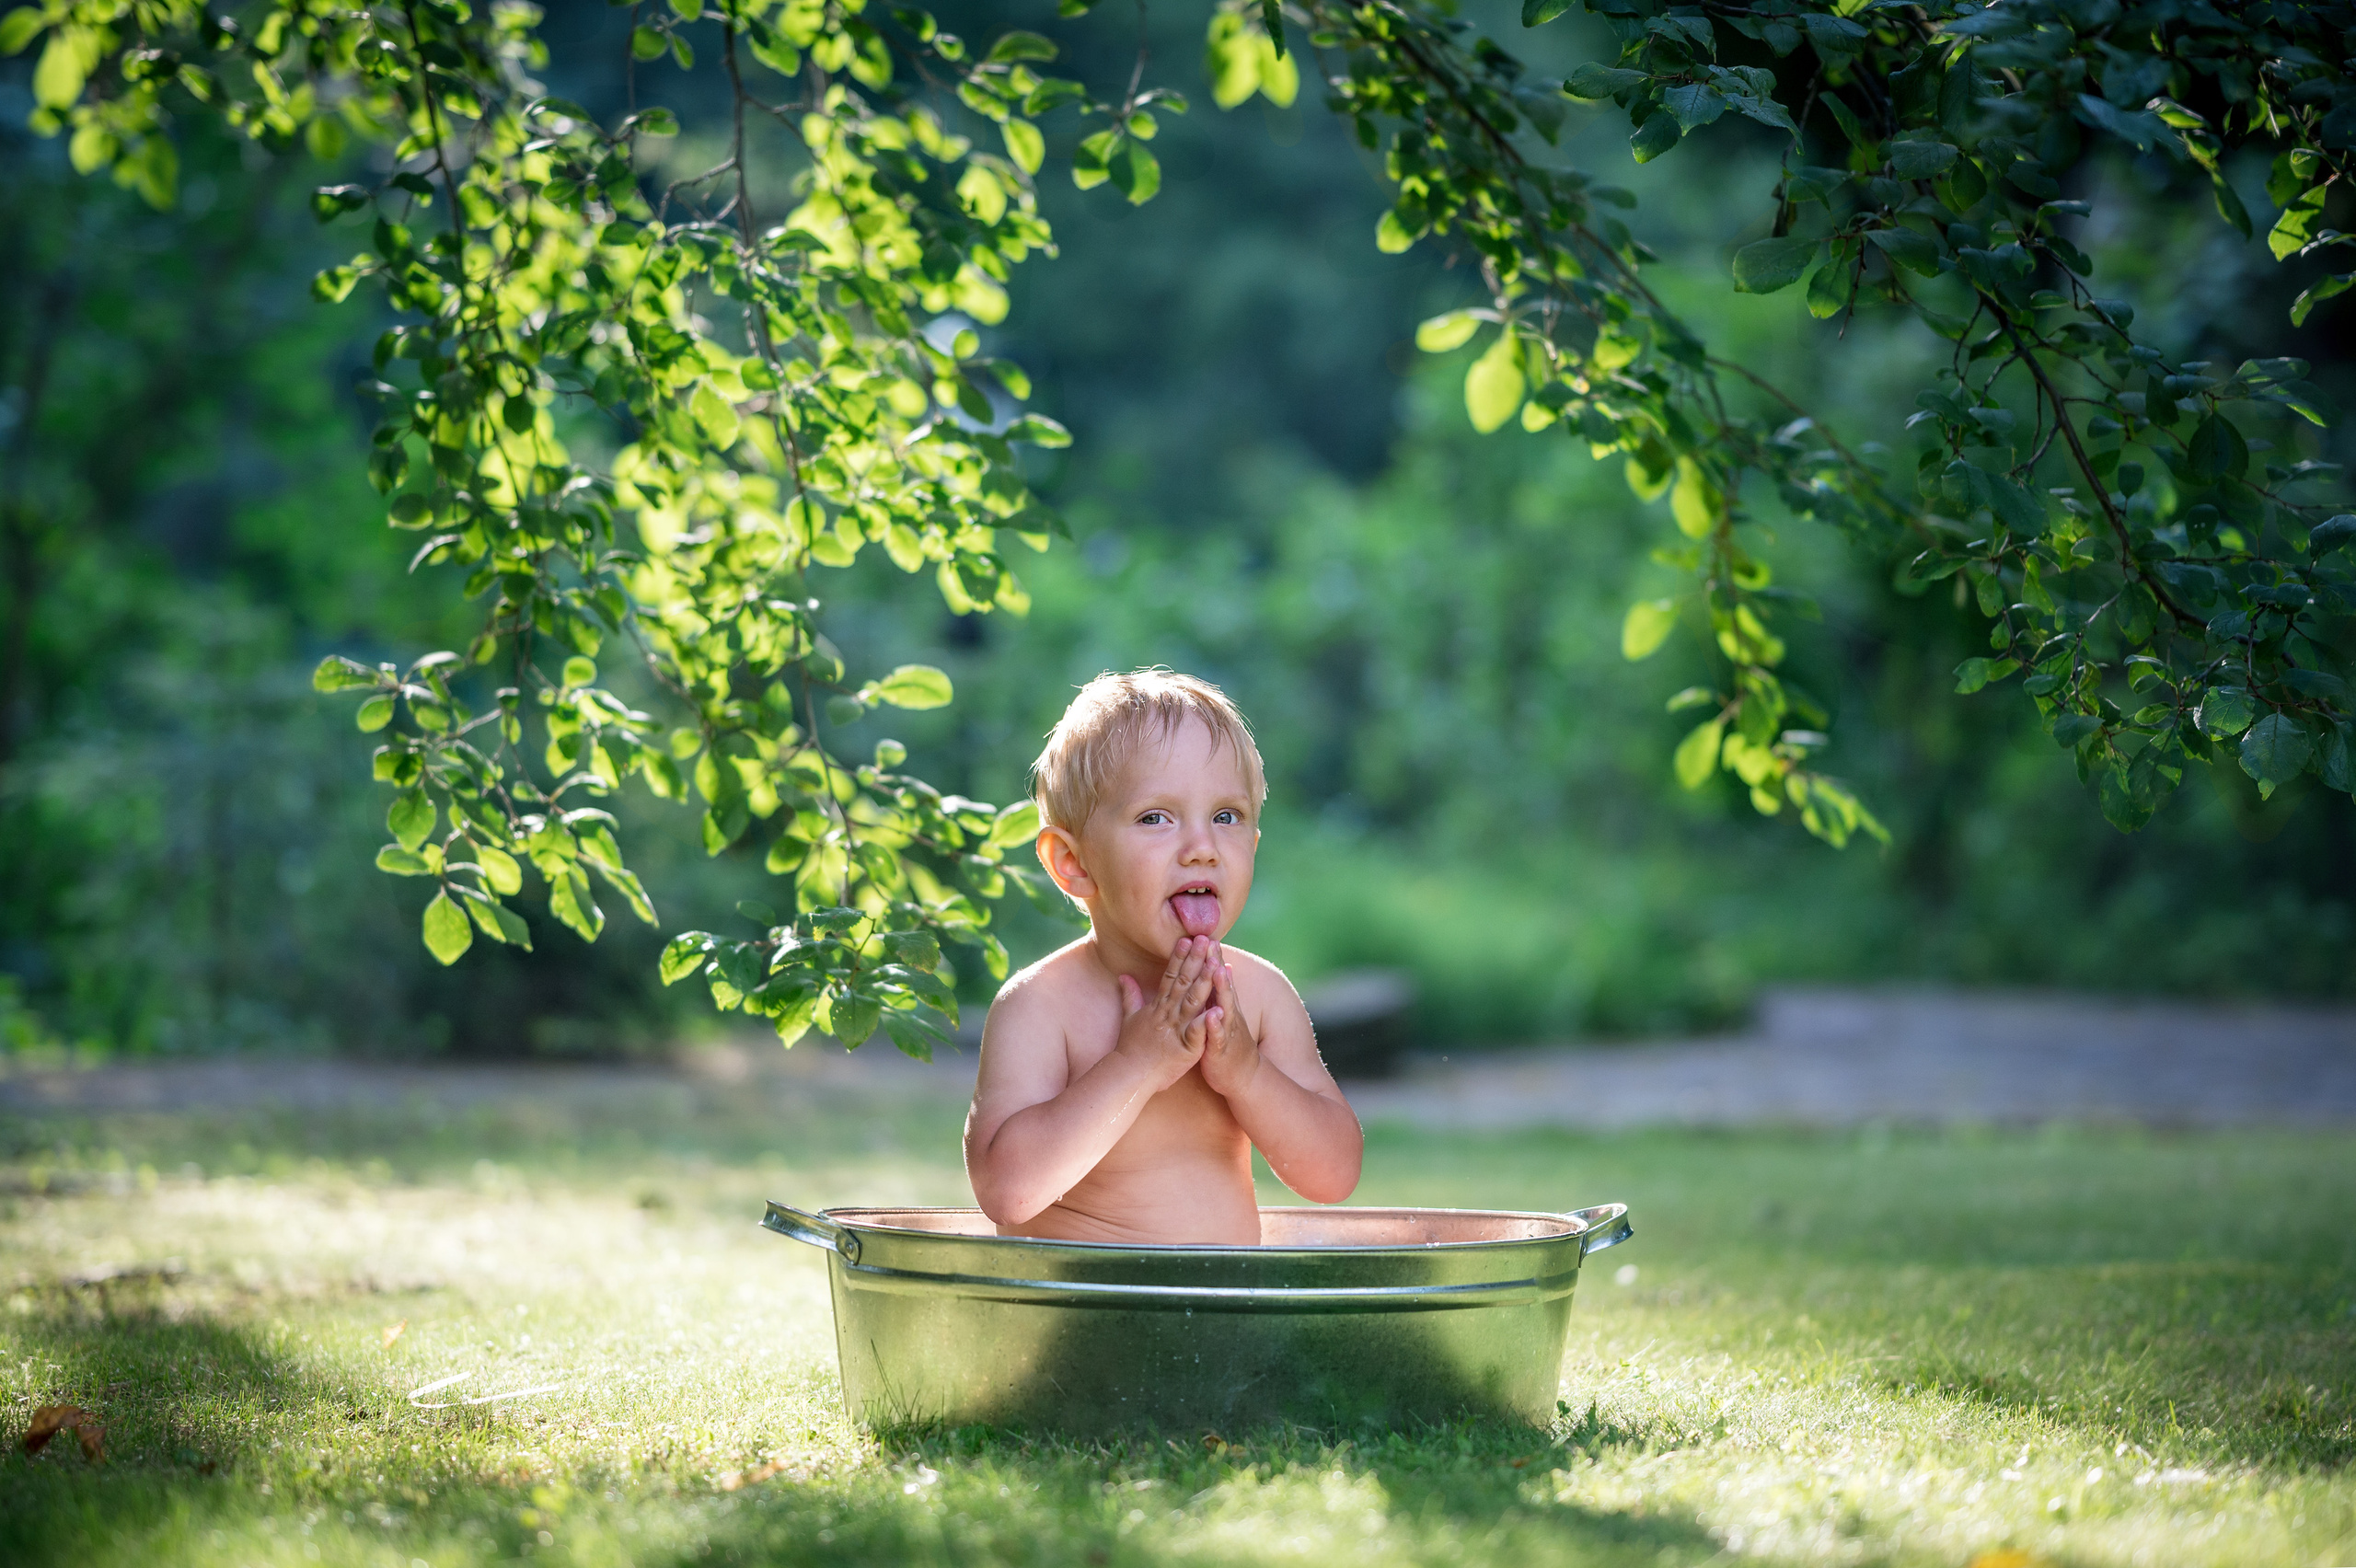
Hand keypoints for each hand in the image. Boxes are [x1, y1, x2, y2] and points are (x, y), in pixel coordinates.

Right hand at [1114, 935, 1217, 1088]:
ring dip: (1204, 982)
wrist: (1128, 1075)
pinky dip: (1208, 1022)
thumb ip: (1130, 995)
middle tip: (1205, 939)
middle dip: (1195, 960)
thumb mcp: (1129, 1017)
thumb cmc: (1130, 1048)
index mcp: (1158, 1006)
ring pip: (1193, 1002)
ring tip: (1216, 964)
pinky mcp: (1185, 1049)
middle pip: (1183, 982)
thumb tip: (1123, 975)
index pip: (1169, 976)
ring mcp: (1176, 1030)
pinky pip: (1198, 1033)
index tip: (1187, 939)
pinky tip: (1220, 1010)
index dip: (1179, 957)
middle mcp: (1167, 1014)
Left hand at [1196, 945, 1262, 1099]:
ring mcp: (1227, 1030)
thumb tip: (1219, 968)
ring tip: (1218, 970)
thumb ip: (1220, 993)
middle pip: (1222, 985)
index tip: (1202, 935)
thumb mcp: (1222, 1015)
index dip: (1211, 957)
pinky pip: (1219, 1037)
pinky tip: (1213, 1016)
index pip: (1216, 977)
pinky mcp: (1222, 1049)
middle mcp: (1227, 1013)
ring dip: (1222, 989)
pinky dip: (1216, 1026)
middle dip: (1216, 963)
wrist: (1243, 1076)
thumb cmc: (1227, 1044)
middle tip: (1210, 942)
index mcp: (1223, 1005)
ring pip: (1224, 1006)